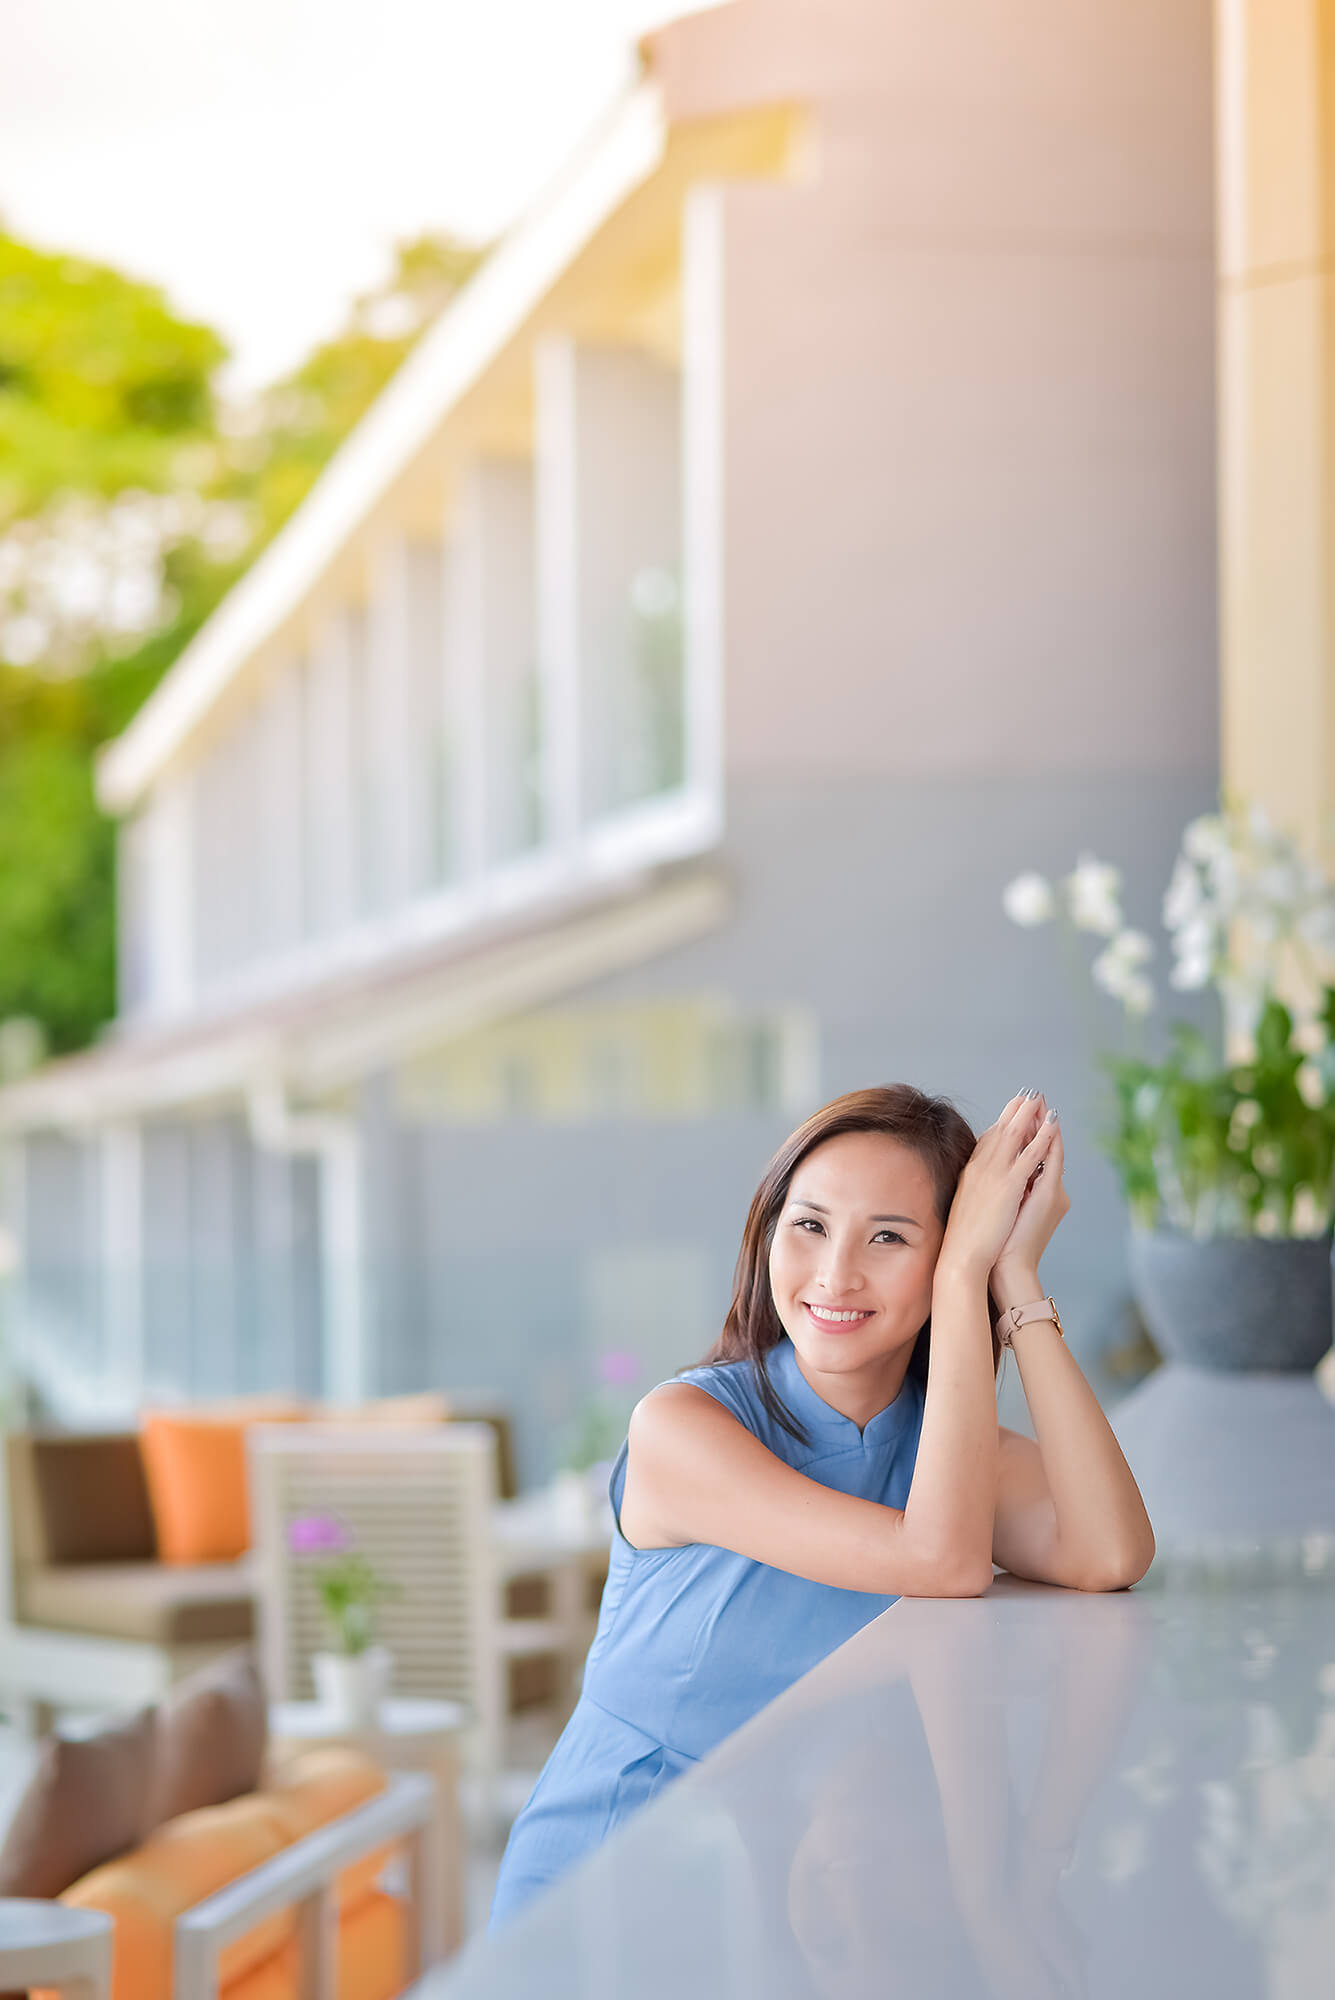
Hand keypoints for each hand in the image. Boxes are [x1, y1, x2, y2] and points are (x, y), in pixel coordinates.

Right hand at [937, 1092, 1060, 1288]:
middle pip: (1001, 1130)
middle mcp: (980, 1167)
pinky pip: (1030, 1155)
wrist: (960, 1257)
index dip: (1002, 1122)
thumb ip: (978, 1190)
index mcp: (971, 1172)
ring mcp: (994, 1174)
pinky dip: (1041, 1137)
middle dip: (1016, 1110)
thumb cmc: (964, 1242)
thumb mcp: (968, 1207)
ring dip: (1028, 1114)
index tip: (1012, 1110)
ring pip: (1014, 1135)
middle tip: (1029, 1093)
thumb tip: (988, 1187)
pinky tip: (1051, 1125)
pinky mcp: (1008, 1185)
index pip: (988, 1139)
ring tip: (1039, 1097)